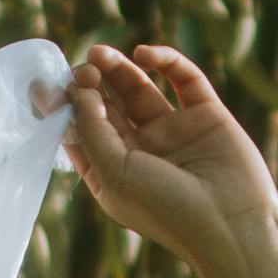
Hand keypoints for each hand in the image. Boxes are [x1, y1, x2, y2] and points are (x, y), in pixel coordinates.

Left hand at [36, 40, 277, 277]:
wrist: (230, 223)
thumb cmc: (166, 209)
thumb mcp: (113, 173)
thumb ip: (91, 129)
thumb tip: (79, 90)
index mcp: (114, 173)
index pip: (83, 133)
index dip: (66, 107)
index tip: (48, 84)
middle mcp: (142, 152)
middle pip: (109, 106)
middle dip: (92, 84)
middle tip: (82, 68)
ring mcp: (174, 132)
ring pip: (140, 89)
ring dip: (119, 68)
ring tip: (99, 54)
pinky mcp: (206, 115)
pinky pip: (184, 79)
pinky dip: (165, 61)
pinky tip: (145, 54)